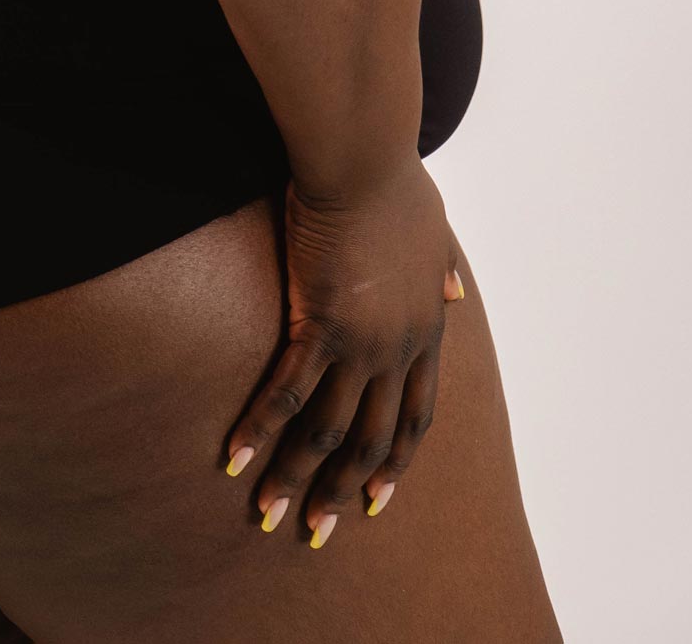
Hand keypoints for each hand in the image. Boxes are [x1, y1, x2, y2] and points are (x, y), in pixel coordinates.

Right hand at [223, 156, 465, 546]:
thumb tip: (455, 293)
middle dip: (345, 490)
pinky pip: (288, 391)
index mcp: (425, 330)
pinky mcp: (319, 323)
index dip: (396, 461)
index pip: (415, 416)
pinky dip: (261, 428)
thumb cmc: (395, 181)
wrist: (365, 160)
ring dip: (297, 477)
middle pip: (374, 438)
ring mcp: (361, 342)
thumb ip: (443, 269)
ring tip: (269, 515)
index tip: (378, 500)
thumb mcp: (435, 231)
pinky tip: (235, 457)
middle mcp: (398, 348)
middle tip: (319, 531)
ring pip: (329, 430)